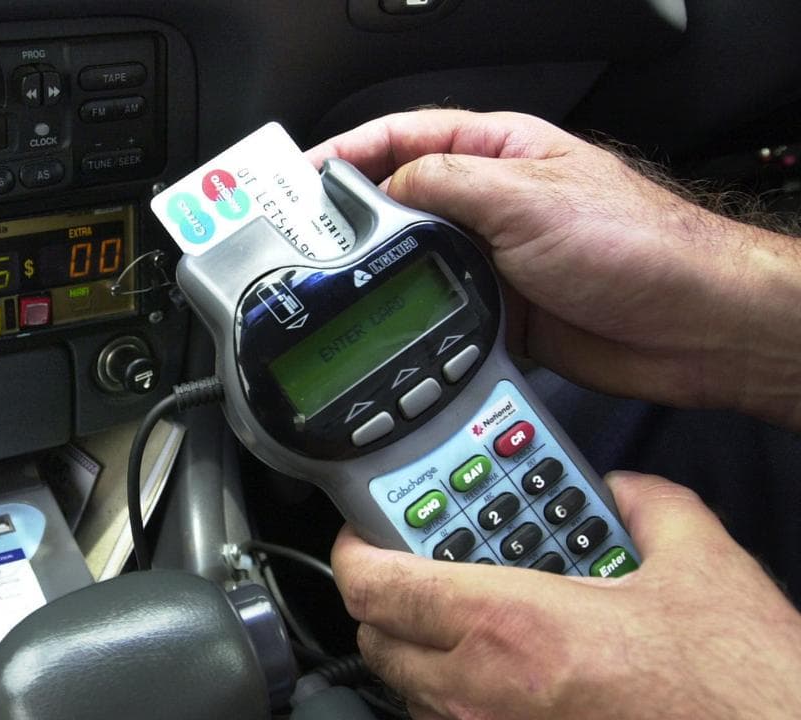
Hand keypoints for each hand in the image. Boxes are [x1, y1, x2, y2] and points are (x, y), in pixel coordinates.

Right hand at [307, 109, 800, 431]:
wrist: (693, 327)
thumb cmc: (638, 246)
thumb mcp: (528, 196)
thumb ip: (447, 183)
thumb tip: (383, 185)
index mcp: (498, 152)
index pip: (404, 137)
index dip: (348, 151)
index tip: (300, 178)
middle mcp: (491, 203)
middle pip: (400, 202)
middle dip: (352, 220)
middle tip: (303, 241)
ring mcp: (493, 259)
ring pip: (414, 263)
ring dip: (381, 276)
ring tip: (337, 289)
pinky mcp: (499, 312)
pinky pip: (438, 313)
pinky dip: (413, 322)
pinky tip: (391, 331)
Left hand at [331, 472, 800, 719]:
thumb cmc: (734, 683)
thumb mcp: (702, 567)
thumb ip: (650, 506)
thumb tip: (626, 491)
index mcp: (511, 625)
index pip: (375, 585)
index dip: (354, 551)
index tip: (365, 533)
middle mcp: (483, 692)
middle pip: (376, 639)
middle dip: (389, 600)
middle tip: (423, 571)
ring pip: (408, 691)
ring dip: (421, 652)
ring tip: (468, 622)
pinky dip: (456, 697)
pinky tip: (505, 675)